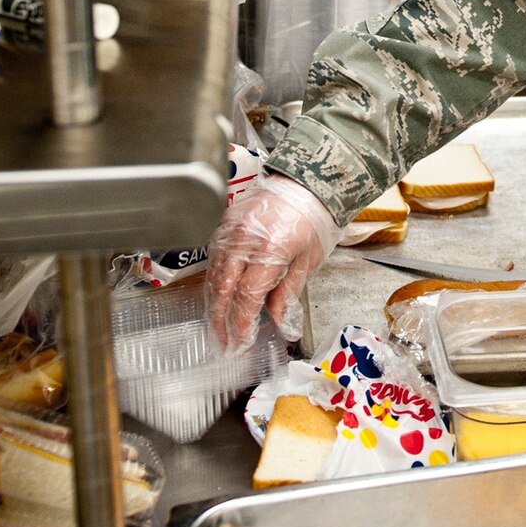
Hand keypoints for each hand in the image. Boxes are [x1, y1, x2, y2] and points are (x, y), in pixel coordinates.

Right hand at [204, 174, 341, 351]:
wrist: (305, 184)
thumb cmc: (312, 220)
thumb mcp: (307, 262)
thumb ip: (287, 293)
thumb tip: (276, 320)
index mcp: (270, 251)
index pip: (246, 297)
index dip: (240, 324)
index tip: (240, 341)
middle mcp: (245, 241)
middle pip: (222, 289)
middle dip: (220, 321)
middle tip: (222, 342)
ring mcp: (230, 230)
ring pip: (213, 275)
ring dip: (214, 304)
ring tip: (218, 326)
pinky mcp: (224, 224)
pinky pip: (213, 258)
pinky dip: (214, 281)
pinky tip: (217, 297)